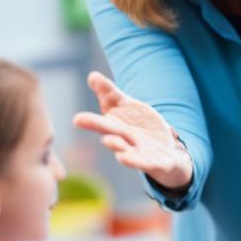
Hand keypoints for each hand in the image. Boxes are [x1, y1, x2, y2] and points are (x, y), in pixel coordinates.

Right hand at [73, 71, 192, 190]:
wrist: (163, 148)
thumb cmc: (138, 126)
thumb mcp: (125, 105)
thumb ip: (109, 93)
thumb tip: (92, 75)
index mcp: (116, 130)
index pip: (103, 125)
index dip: (91, 122)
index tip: (77, 119)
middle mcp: (127, 144)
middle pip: (117, 141)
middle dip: (110, 140)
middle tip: (106, 140)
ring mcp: (143, 156)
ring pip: (134, 158)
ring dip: (129, 159)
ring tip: (122, 157)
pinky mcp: (159, 163)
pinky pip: (154, 165)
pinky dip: (149, 165)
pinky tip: (149, 164)